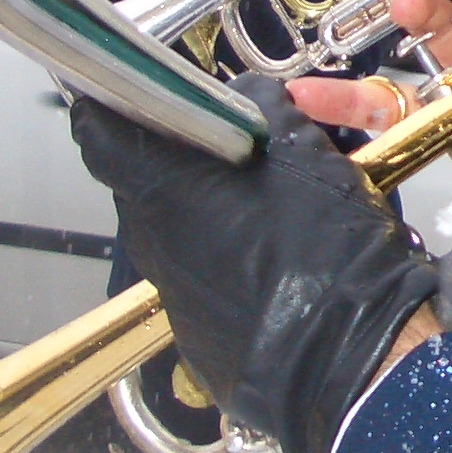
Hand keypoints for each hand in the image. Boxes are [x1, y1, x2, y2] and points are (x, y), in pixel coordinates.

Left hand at [71, 74, 445, 452]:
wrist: (354, 356)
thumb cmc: (324, 248)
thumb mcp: (303, 148)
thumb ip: (261, 104)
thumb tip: (247, 96)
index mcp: (162, 188)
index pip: (97, 132)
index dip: (117, 105)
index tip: (144, 95)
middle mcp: (150, 240)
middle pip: (150, 180)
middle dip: (193, 158)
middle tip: (248, 148)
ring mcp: (171, 292)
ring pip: (182, 229)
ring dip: (219, 208)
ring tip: (280, 204)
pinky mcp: (198, 335)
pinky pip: (205, 278)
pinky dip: (235, 260)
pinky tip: (285, 260)